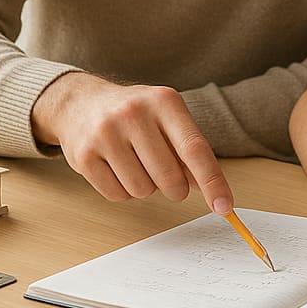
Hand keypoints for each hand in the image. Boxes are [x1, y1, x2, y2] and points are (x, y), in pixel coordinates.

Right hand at [32, 72, 232, 213]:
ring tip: (136, 163)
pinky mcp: (83, 155)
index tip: (225, 206)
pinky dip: (123, 191)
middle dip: (174, 188)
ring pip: (143, 190)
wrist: (81, 102)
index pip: (195, 148)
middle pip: (170, 178)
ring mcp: (106, 133)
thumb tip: (211, 189)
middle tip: (166, 176)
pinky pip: (117, 195)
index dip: (213, 181)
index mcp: (164, 101)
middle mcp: (135, 113)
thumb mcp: (167, 117)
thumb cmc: (135, 113)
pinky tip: (116, 167)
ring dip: (146, 187)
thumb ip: (189, 149)